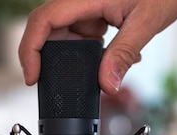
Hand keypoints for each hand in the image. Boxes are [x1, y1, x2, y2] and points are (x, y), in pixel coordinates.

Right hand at [19, 0, 176, 94]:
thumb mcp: (146, 22)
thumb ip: (124, 54)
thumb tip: (107, 85)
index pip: (44, 20)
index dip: (30, 49)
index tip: (32, 76)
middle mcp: (80, 0)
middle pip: (47, 29)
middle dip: (49, 59)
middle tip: (59, 84)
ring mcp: (85, 8)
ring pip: (63, 36)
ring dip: (74, 59)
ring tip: (96, 72)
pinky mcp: (94, 15)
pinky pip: (80, 36)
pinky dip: (90, 53)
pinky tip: (109, 61)